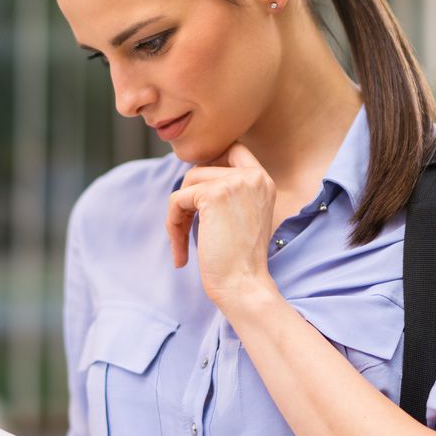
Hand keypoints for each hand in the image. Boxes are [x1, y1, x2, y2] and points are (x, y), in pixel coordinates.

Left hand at [166, 142, 280, 309]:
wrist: (244, 286)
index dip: (209, 167)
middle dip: (188, 198)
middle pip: (202, 168)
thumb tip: (192, 172)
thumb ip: (226, 191)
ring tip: (182, 242)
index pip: (233, 149)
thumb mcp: (240, 216)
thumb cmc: (239, 261)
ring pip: (187, 182)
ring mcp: (235, 182)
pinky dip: (172, 226)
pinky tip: (181, 253)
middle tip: (186, 229)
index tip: (198, 200)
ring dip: (178, 213)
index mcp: (263, 180)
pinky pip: (177, 200)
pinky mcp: (213, 194)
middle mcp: (253, 176)